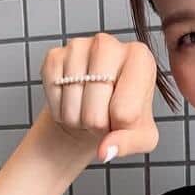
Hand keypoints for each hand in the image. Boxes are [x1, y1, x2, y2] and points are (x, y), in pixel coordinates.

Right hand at [40, 33, 159, 163]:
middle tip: (102, 117)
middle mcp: (109, 44)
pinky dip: (59, 108)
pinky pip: (53, 93)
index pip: (125, 111)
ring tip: (87, 110)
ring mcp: (79, 46)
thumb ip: (129, 143)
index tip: (121, 119)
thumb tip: (105, 150)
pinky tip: (71, 102)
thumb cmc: (122, 116)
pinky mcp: (55, 55)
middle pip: (95, 112)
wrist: (95, 108)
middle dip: (96, 126)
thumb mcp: (140, 135)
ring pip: (72, 105)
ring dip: (77, 119)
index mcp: (141, 57)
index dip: (119, 127)